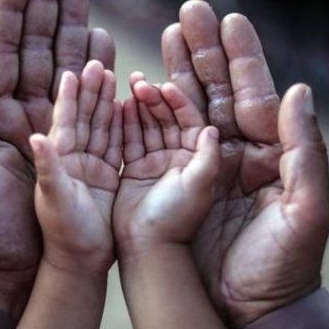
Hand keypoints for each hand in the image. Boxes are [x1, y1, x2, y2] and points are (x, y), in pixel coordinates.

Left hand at [0, 0, 114, 316]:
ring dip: (75, 31)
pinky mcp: (81, 148)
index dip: (13, 10)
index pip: (2, 49)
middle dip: (48, 9)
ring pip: (67, 68)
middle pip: (38, 50)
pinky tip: (105, 46)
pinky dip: (100, 75)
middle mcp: (23, 113)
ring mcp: (54, 128)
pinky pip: (92, 104)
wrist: (16, 272)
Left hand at [30, 61, 121, 274]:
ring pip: (99, 127)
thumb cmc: (59, 235)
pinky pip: (114, 145)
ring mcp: (86, 168)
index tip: (74, 69)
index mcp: (51, 158)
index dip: (68, 94)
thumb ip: (46, 168)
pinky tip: (128, 108)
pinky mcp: (104, 179)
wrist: (75, 265)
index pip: (61, 119)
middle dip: (90, 90)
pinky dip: (121, 126)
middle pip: (81, 116)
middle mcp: (67, 159)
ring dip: (106, 102)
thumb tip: (37, 136)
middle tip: (99, 63)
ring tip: (115, 76)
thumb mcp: (47, 201)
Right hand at [113, 79, 219, 251]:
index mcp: (198, 159)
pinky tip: (117, 106)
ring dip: (139, 106)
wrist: (147, 248)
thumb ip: (207, 156)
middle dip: (155, 98)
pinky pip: (130, 140)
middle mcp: (180, 158)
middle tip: (139, 81)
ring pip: (148, 125)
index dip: (178, 101)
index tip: (163, 86)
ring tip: (127, 86)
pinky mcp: (137, 170)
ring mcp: (158, 163)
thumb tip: (212, 128)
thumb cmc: (176, 220)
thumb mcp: (200, 186)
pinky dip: (124, 123)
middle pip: (168, 118)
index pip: (191, 120)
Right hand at [162, 0, 328, 327]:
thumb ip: (307, 150)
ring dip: (174, 72)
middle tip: (187, 13)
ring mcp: (202, 167)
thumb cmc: (284, 265)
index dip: (241, 57)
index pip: (253, 93)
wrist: (249, 311)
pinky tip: (138, 86)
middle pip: (216, 92)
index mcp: (270, 153)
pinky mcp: (175, 185)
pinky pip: (159, 141)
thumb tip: (299, 89)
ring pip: (186, 109)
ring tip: (161, 37)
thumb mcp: (307, 209)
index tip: (227, 20)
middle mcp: (236, 153)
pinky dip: (147, 113)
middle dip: (203, 52)